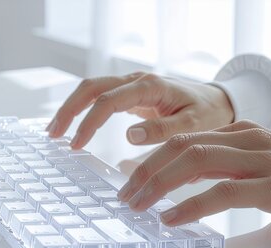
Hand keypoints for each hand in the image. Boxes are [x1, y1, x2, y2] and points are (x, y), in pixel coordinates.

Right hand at [46, 72, 233, 148]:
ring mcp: (132, 85)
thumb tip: (129, 136)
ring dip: (71, 107)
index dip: (89, 122)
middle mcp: (136, 80)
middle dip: (69, 110)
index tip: (76, 144)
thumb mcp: (193, 125)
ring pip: (92, 88)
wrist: (218, 101)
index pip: (108, 100)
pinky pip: (100, 95)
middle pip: (91, 88)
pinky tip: (74, 125)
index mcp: (149, 87)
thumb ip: (163, 130)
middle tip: (52, 135)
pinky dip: (83, 108)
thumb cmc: (208, 113)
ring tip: (54, 130)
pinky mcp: (131, 93)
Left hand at [117, 120, 270, 233]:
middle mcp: (246, 140)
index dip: (151, 156)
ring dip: (159, 183)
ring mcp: (261, 160)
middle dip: (145, 169)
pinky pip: (223, 192)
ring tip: (137, 206)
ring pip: (196, 161)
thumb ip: (227, 176)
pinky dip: (192, 205)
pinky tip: (171, 219)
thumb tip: (189, 197)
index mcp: (241, 135)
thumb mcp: (260, 172)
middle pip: (181, 146)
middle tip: (124, 194)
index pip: (185, 138)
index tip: (127, 175)